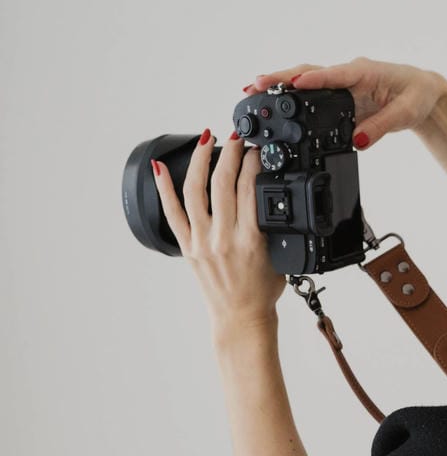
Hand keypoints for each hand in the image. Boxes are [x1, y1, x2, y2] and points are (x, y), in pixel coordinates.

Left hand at [150, 129, 286, 335]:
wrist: (241, 319)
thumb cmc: (261, 292)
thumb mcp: (277, 255)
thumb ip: (271, 225)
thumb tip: (266, 193)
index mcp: (251, 239)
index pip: (250, 188)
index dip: (253, 161)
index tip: (256, 149)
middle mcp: (224, 238)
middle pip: (223, 182)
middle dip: (231, 152)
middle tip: (236, 137)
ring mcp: (202, 242)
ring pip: (195, 190)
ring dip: (200, 159)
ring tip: (206, 140)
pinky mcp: (187, 247)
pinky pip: (171, 212)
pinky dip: (163, 187)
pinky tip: (160, 166)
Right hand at [244, 57, 446, 148]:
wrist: (423, 93)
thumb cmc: (416, 97)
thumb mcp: (404, 114)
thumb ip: (380, 127)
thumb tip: (357, 141)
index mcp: (364, 72)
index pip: (334, 75)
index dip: (313, 80)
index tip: (293, 83)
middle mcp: (348, 73)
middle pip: (309, 73)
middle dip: (281, 78)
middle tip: (255, 84)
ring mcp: (341, 82)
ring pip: (305, 80)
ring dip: (280, 84)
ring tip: (252, 90)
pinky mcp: (339, 94)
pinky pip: (311, 93)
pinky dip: (291, 95)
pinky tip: (272, 101)